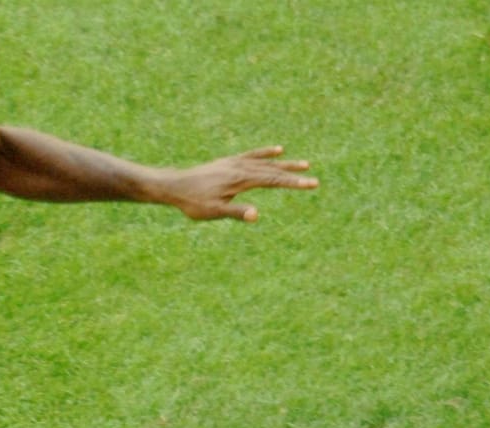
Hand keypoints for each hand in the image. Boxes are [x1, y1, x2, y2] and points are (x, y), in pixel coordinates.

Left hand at [159, 146, 316, 222]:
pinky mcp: (228, 162)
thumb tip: (256, 215)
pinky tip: (277, 150)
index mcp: (241, 180)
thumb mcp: (214, 211)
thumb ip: (236, 212)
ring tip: (304, 164)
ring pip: (265, 162)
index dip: (293, 183)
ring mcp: (235, 163)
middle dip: (294, 175)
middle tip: (314, 178)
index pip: (273, 180)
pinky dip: (265, 153)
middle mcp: (240, 168)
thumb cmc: (193, 203)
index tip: (311, 184)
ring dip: (285, 163)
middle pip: (273, 170)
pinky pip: (252, 155)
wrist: (174, 186)